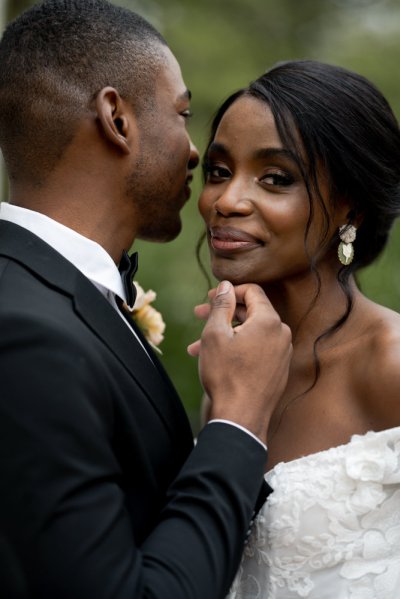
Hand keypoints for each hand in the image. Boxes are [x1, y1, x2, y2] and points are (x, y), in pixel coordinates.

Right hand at [188, 281, 291, 442]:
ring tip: (198, 345)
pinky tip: (216, 359)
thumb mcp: (215, 334)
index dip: (228, 292)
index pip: (252, 291)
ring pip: (250, 333)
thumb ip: (221, 305)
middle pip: (251, 312)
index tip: (209, 299)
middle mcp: (281, 334)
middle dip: (223, 313)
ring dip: (225, 334)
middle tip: (198, 316)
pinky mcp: (278, 369)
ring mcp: (282, 353)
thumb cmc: (226, 375)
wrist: (240, 418)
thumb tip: (226, 286)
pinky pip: (257, 349)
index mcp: (269, 321)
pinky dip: (237, 348)